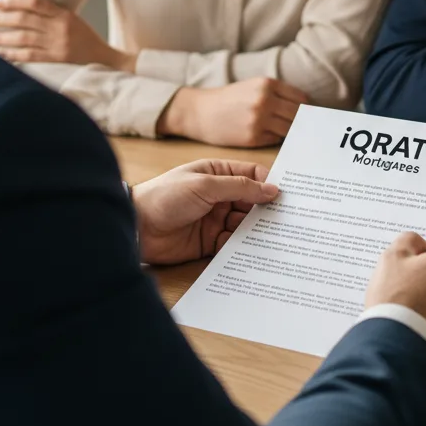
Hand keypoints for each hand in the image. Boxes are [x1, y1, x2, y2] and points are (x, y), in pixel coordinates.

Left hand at [0, 0, 135, 70]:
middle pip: (24, 20)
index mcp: (64, 14)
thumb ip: (51, 14)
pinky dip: (10, 55)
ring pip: (21, 39)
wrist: (105, 59)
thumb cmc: (86, 38)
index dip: (14, 1)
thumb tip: (21, 11)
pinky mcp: (55, 60)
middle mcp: (59, 28)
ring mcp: (56, 45)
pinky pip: (28, 57)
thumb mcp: (72, 19)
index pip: (35, 3)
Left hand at [131, 159, 278, 264]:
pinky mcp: (209, 242)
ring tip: (278, 237)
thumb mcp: (205, 185)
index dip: (269, 184)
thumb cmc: (166, 196)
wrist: (136, 227)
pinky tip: (258, 252)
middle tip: (289, 219)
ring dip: (258, 230)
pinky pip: (233, 244)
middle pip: (251, 201)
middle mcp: (219, 196)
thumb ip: (239, 187)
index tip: (288, 196)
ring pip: (245, 224)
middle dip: (267, 210)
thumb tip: (272, 189)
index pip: (251, 176)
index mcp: (217, 174)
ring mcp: (215, 219)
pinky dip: (244, 247)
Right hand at [157, 77, 308, 146]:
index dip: (308, 110)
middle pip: (298, 116)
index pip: (301, 100)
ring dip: (293, 135)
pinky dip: (279, 142)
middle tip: (311, 133)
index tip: (312, 118)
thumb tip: (304, 110)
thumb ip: (277, 95)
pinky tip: (279, 142)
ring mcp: (259, 120)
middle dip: (304, 124)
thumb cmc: (229, 99)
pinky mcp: (253, 137)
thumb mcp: (253, 86)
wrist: (200, 112)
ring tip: (299, 140)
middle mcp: (265, 100)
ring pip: (289, 130)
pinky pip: (276, 141)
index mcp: (267, 84)